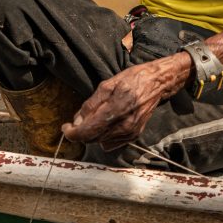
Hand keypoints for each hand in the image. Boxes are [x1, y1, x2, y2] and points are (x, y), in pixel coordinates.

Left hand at [61, 54, 189, 150]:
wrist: (157, 84)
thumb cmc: (132, 80)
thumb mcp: (107, 85)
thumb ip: (91, 105)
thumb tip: (77, 120)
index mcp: (115, 110)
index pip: (87, 132)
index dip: (72, 133)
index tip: (65, 127)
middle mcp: (123, 126)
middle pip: (92, 139)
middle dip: (80, 133)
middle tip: (75, 122)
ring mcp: (130, 132)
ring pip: (101, 142)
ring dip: (91, 134)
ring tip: (91, 120)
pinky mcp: (134, 135)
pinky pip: (112, 143)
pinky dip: (103, 136)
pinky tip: (104, 124)